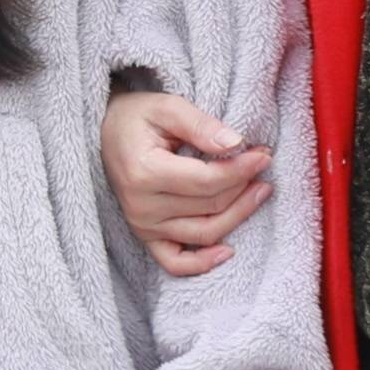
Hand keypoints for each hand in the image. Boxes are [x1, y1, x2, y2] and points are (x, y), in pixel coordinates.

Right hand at [100, 88, 272, 275]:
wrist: (105, 133)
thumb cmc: (137, 118)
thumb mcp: (166, 107)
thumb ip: (200, 124)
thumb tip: (236, 144)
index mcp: (144, 173)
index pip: (208, 181)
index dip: (242, 169)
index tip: (263, 154)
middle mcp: (141, 206)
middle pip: (212, 205)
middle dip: (244, 184)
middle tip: (263, 163)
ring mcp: (142, 225)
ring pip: (206, 232)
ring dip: (239, 215)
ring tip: (259, 191)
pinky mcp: (146, 236)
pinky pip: (176, 263)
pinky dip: (203, 263)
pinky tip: (228, 250)